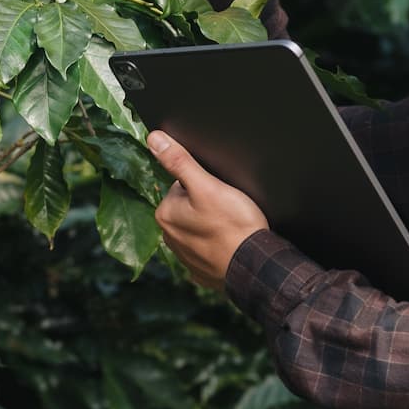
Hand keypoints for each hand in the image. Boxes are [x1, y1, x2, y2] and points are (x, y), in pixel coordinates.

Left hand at [147, 130, 269, 292]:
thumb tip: (154, 139)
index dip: (204, 184)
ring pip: (198, 228)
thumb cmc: (233, 225)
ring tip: (231, 226)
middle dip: (206, 204)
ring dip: (212, 225)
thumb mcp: (207, 185)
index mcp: (165, 214)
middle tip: (227, 210)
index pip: (181, 185)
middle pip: (189, 207)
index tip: (219, 194)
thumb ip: (179, 161)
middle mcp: (169, 237)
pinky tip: (230, 244)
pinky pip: (208, 250)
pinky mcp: (201, 270)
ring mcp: (184, 256)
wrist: (254, 265)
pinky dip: (218, 246)